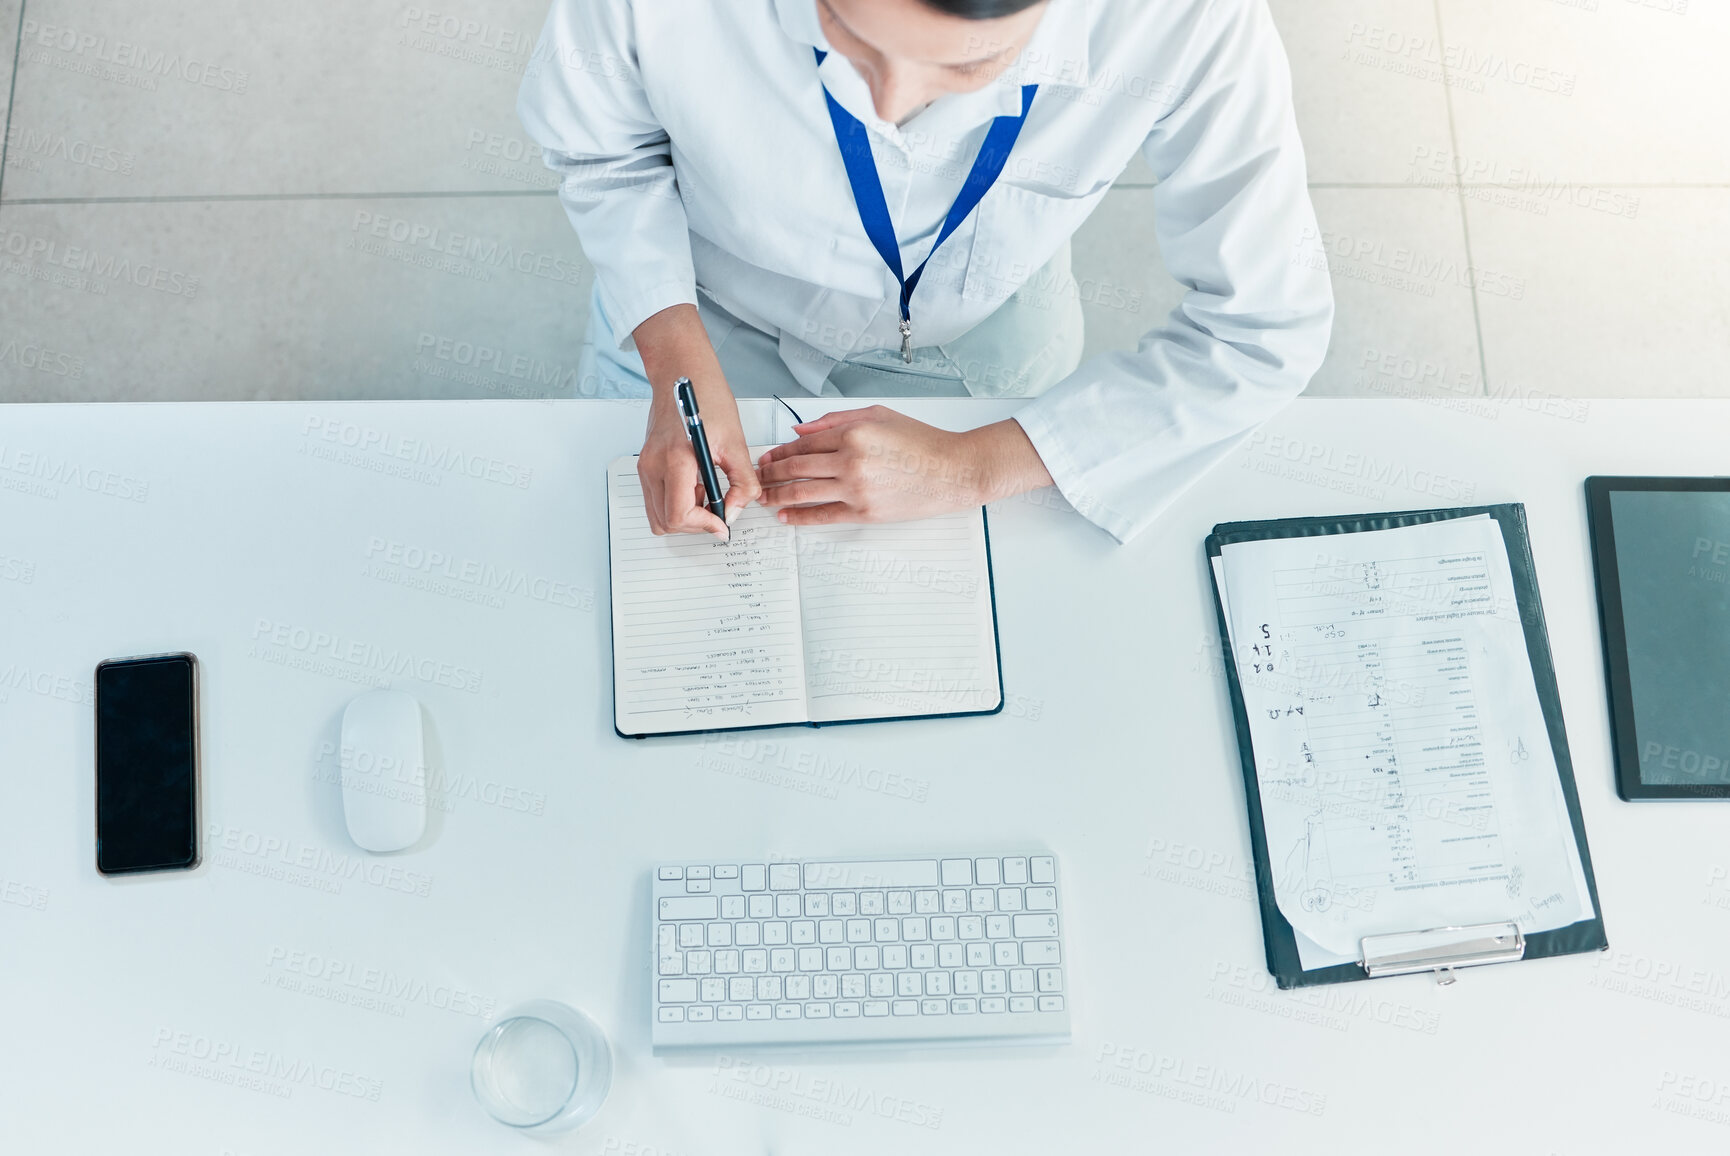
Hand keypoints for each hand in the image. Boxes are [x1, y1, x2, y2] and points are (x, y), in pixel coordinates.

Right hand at [633, 305, 761, 539]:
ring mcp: (646, 467)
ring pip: (658, 516)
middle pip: (666, 522)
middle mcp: (653, 466)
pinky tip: (696, 485)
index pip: (679, 515)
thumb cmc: (707, 398)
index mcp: (675, 460)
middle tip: (718, 509)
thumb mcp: (736, 443)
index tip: (722, 522)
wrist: (682, 374)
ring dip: (685, 515)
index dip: (704, 525)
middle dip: (695, 524)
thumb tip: (735, 511)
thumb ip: (742, 484)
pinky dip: (676, 503)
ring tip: (707, 493)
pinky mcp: (646, 465)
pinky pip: (656, 500)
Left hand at [756, 406, 1053, 525]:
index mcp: (854, 433)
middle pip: (797, 468)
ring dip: (777, 496)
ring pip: (803, 492)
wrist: (954, 471)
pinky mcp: (865, 512)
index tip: (766, 457)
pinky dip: (800, 517)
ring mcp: (857, 489)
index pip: (803, 442)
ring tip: (763, 499)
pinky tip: (786, 517)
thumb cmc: (922, 441)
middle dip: (770, 474)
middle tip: (755, 478)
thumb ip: (836, 420)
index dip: (779, 452)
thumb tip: (800, 431)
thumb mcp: (879, 415)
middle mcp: (851, 461)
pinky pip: (823, 516)